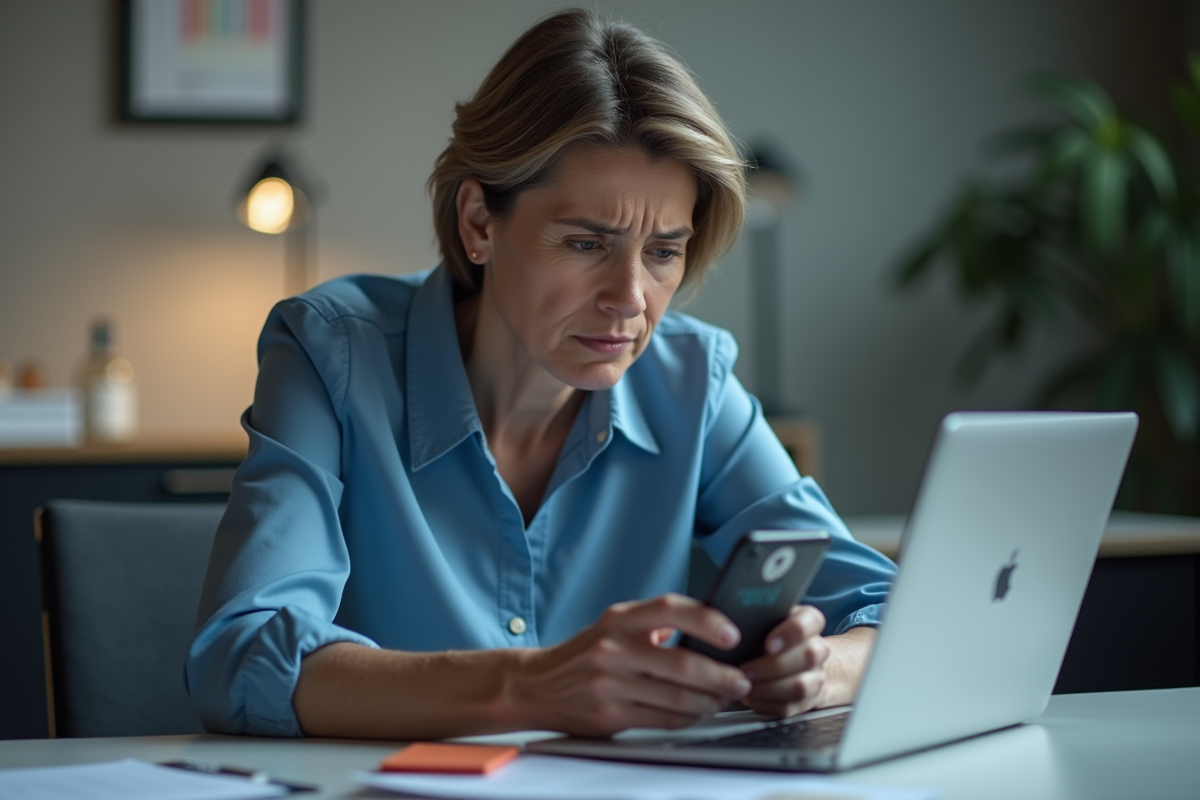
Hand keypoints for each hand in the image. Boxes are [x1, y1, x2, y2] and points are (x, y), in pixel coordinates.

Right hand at [509, 594, 752, 736]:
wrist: (537, 685)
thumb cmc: (587, 653)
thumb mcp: (615, 624)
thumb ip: (655, 624)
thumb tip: (708, 628)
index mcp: (620, 618)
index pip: (670, 610)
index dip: (707, 621)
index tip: (732, 635)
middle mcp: (613, 647)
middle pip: (682, 665)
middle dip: (721, 676)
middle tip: (741, 680)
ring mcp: (609, 683)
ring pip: (676, 698)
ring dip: (710, 701)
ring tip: (725, 698)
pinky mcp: (609, 714)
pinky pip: (662, 719)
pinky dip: (688, 717)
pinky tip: (698, 712)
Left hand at [738, 606, 876, 717]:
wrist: (797, 663)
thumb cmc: (774, 636)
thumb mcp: (769, 618)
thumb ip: (757, 616)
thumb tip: (726, 620)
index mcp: (809, 623)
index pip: (811, 621)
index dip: (791, 632)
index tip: (768, 643)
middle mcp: (817, 650)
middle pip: (807, 656)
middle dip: (772, 666)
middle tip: (744, 669)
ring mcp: (815, 677)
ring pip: (800, 686)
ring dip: (768, 688)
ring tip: (744, 684)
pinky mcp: (806, 702)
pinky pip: (789, 707)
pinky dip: (765, 704)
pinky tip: (749, 697)